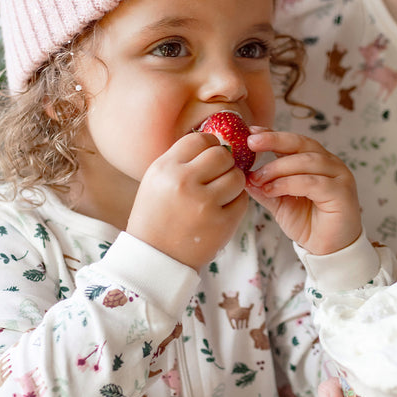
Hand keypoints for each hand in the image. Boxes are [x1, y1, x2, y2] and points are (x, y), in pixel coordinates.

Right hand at [127, 131, 248, 270]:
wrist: (155, 258)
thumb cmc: (156, 215)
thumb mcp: (156, 180)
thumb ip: (181, 160)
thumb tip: (214, 142)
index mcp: (165, 168)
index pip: (199, 139)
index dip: (209, 145)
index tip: (208, 157)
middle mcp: (184, 182)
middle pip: (222, 155)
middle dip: (224, 163)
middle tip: (217, 176)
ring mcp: (204, 203)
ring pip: (237, 176)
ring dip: (233, 182)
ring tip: (220, 193)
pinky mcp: (222, 223)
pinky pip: (242, 200)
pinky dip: (235, 202)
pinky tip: (221, 209)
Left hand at [245, 129, 361, 254]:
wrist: (328, 250)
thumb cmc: (308, 224)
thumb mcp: (279, 203)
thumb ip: (264, 188)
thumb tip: (243, 175)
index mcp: (317, 161)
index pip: (294, 142)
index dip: (273, 135)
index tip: (250, 133)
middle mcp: (330, 164)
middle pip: (302, 144)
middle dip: (274, 141)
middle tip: (251, 143)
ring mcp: (339, 176)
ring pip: (306, 161)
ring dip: (278, 168)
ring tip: (258, 178)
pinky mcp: (342, 192)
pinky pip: (312, 182)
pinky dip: (289, 183)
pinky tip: (272, 190)